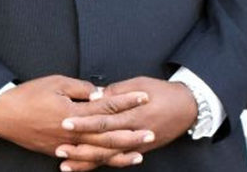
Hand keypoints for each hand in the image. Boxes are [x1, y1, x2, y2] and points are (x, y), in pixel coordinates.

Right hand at [0, 75, 152, 169]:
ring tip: (140, 153)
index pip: (107, 105)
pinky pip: (84, 160)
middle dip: (131, 132)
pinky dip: (99, 162)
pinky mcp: (59, 152)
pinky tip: (111, 162)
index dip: (127, 101)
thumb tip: (100, 92)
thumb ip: (80, 88)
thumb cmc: (28, 95)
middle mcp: (74, 132)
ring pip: (99, 152)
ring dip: (121, 152)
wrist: (3, 114)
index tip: (143, 97)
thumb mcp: (55, 82)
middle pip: (108, 133)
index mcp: (75, 111)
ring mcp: (67, 145)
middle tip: (151, 131)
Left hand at [59, 77, 196, 160]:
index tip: (65, 122)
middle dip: (80, 147)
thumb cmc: (163, 92)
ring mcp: (138, 144)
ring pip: (109, 157)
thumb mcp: (139, 83)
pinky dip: (102, 165)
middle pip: (103, 143)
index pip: (104, 120)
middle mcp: (134, 132)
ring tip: (66, 164)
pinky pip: (118, 160)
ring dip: (87, 162)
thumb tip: (95, 95)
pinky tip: (86, 167)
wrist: (188, 107)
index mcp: (132, 113)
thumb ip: (116, 92)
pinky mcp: (140, 150)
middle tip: (59, 149)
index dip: (84, 122)